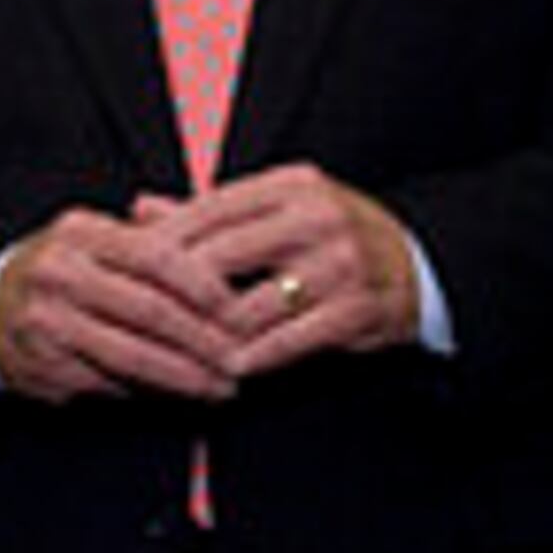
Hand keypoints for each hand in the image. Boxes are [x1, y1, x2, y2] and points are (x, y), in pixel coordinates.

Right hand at [0, 201, 247, 403]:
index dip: (201, 283)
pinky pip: (109, 384)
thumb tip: (223, 261)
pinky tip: (180, 396)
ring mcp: (47, 324)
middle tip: (238, 358)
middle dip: (202, 340)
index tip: (236, 306)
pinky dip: (150, 392)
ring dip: (183, 376)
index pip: (154, 255)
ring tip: (220, 386)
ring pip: (130, 356)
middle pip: (148, 309)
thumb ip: (152, 240)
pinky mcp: (44, 367)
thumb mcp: (95, 236)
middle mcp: (60, 274)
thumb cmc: (62, 267)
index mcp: (81, 234)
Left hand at [148, 164, 422, 378]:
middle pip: (221, 255)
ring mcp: (340, 265)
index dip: (164, 241)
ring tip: (186, 350)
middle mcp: (316, 218)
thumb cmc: (334, 236)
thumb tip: (139, 208)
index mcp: (293, 185)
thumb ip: (211, 212)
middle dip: (180, 292)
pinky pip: (290, 340)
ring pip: (251, 305)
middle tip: (148, 316)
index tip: (131, 266)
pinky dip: (255, 357)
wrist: (420, 266)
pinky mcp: (356, 311)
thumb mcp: (281, 209)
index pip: (209, 208)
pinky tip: (232, 368)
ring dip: (213, 334)